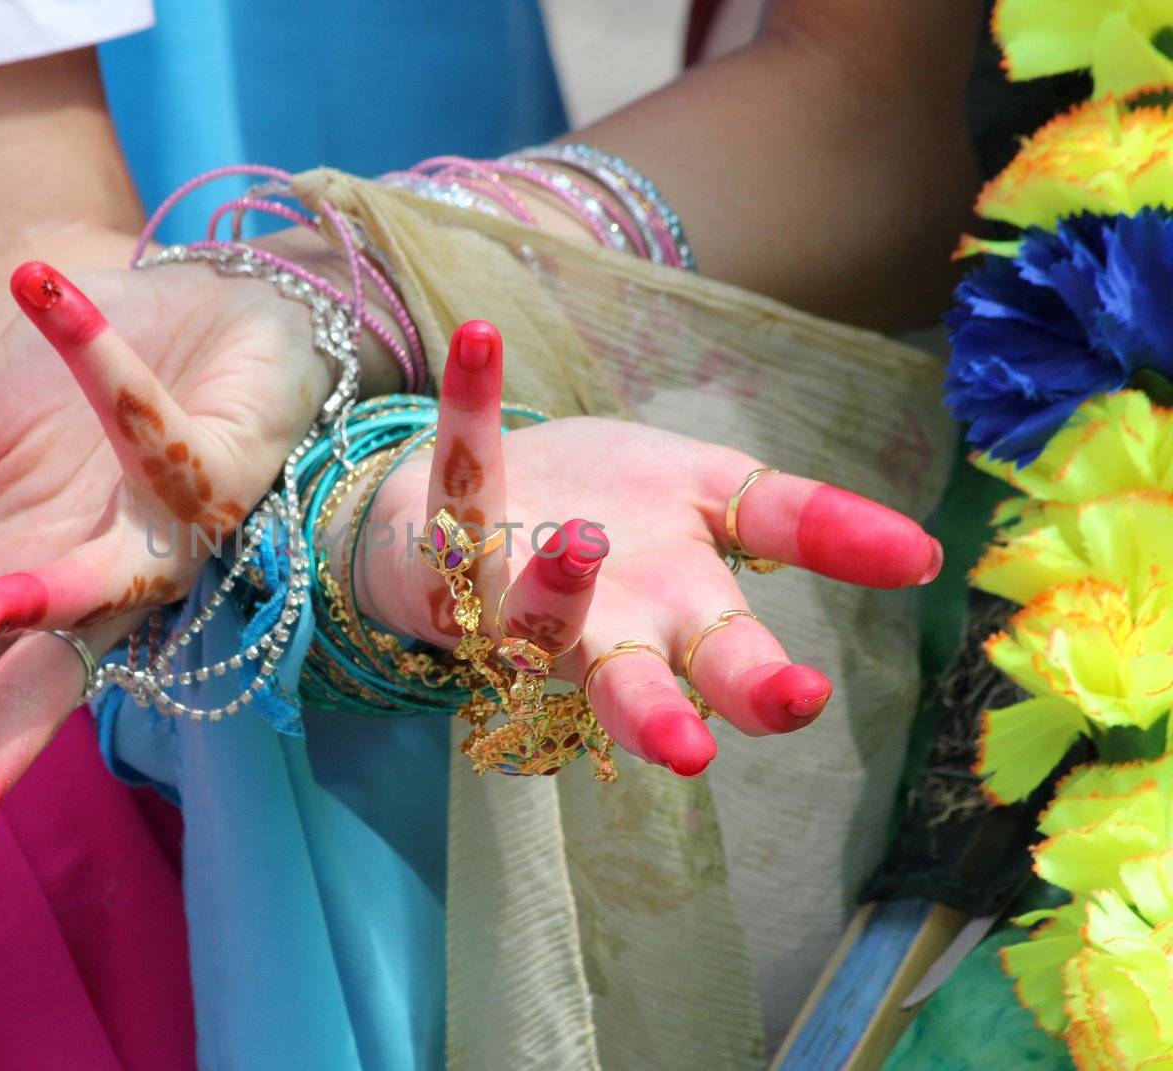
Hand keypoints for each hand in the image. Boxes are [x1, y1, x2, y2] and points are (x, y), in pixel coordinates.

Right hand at [0, 261, 334, 888]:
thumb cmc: (79, 385)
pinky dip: (96, 363)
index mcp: (23, 576)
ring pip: (118, 587)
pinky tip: (37, 298)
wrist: (195, 301)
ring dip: (48, 595)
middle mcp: (98, 575)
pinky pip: (154, 426)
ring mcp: (165, 528)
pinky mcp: (220, 457)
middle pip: (37, 685)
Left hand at [356, 322, 943, 775]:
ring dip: (555, 586)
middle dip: (658, 714)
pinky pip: (460, 469)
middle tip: (690, 750)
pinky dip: (470, 405)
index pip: (727, 659)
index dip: (761, 684)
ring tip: (580, 544)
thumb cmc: (615, 511)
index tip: (803, 700)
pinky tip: (482, 340)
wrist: (497, 494)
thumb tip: (924, 556)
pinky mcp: (454, 523)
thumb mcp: (722, 503)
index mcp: (674, 619)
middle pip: (628, 681)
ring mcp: (517, 579)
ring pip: (531, 611)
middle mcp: (597, 621)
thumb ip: (812, 526)